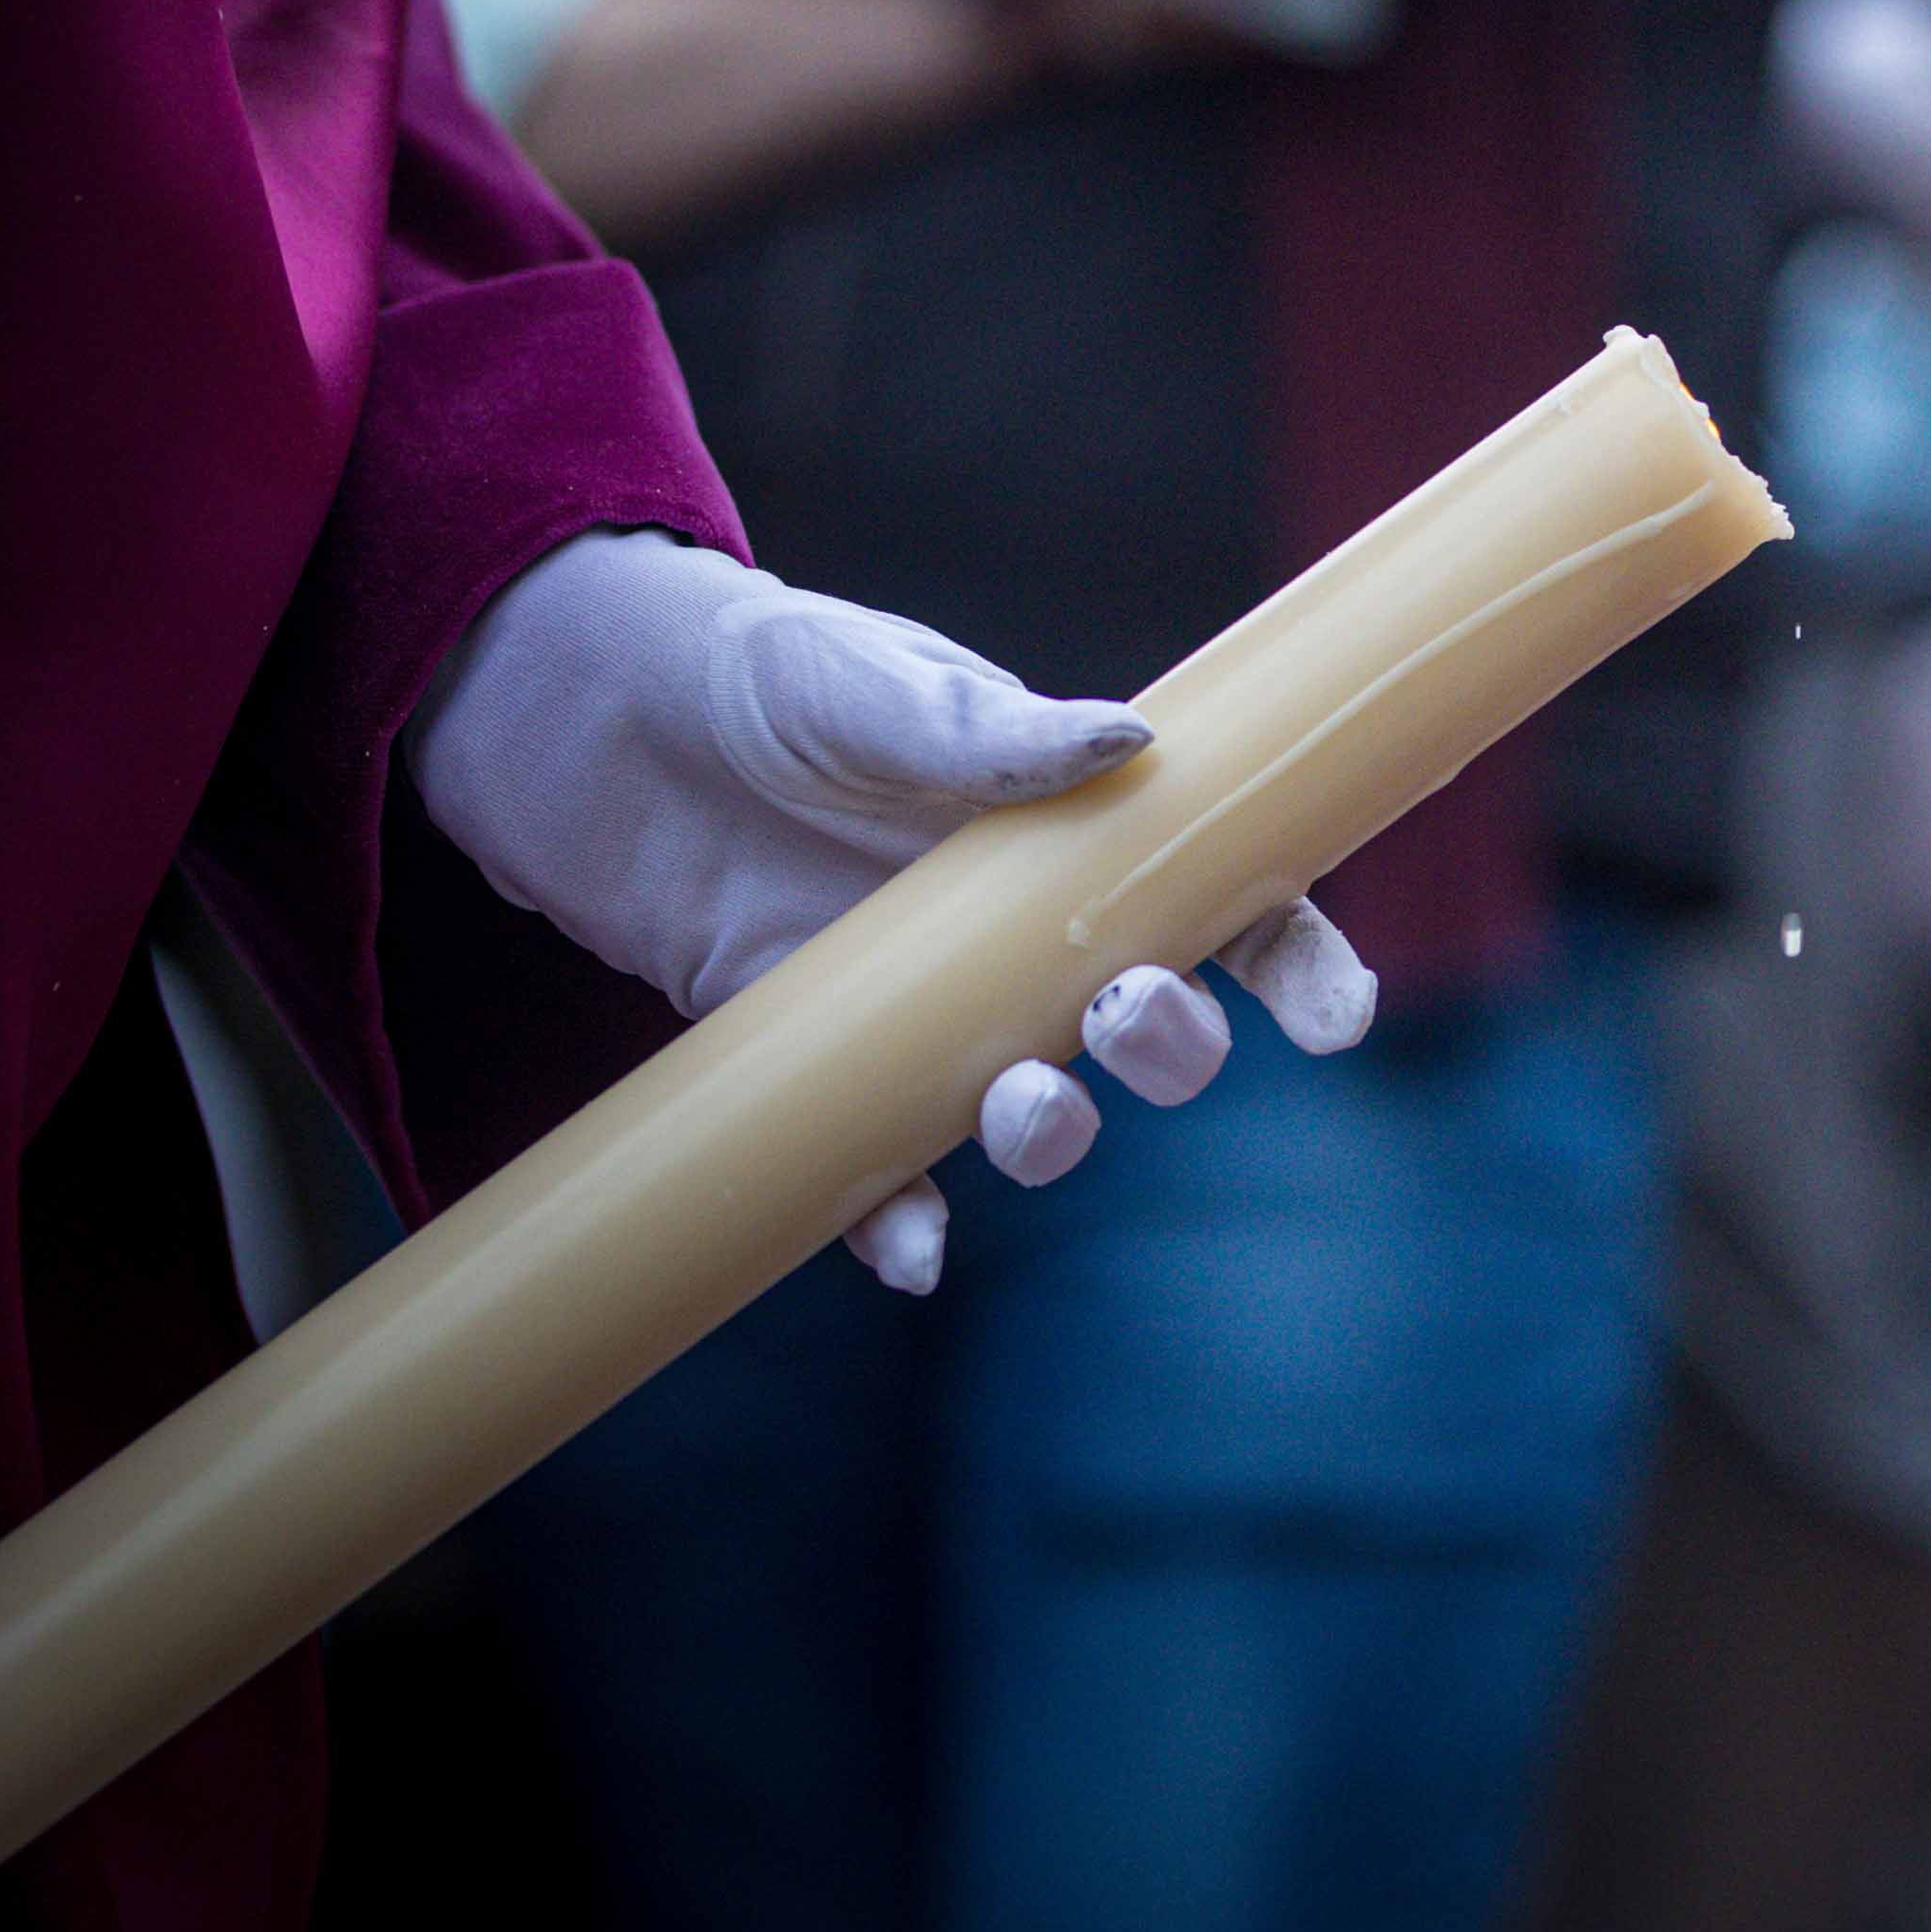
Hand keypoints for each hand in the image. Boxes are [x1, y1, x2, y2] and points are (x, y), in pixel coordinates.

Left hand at [411, 530, 1374, 1285]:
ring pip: (1039, 1113)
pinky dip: (905, 1230)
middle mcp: (1021, 940)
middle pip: (1150, 1027)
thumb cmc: (764, 677)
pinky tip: (908, 1253)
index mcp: (1074, 833)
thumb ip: (990, 728)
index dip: (1299, 965)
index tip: (1334, 1016)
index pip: (1226, 904)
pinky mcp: (826, 1073)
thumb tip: (1128, 742)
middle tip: (1123, 1011)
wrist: (596, 729)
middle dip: (1168, 1047)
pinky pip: (887, 1181)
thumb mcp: (876, 680)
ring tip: (1022, 1112)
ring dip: (1054, 1135)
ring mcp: (930, 1017)